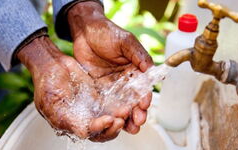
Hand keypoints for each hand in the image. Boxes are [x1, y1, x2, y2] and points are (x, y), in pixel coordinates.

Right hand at [17, 36, 129, 141]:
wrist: (51, 65)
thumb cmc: (46, 85)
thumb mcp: (52, 103)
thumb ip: (67, 119)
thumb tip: (84, 133)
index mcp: (73, 125)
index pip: (91, 133)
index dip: (101, 129)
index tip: (108, 120)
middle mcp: (85, 119)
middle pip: (104, 130)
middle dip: (114, 127)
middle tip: (121, 119)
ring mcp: (93, 108)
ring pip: (111, 118)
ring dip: (120, 117)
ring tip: (126, 110)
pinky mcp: (100, 96)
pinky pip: (112, 102)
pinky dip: (119, 104)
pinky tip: (126, 101)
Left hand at [67, 1, 153, 133]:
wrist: (85, 32)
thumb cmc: (107, 33)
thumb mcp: (126, 42)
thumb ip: (139, 56)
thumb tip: (153, 70)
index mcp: (136, 69)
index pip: (143, 86)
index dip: (145, 97)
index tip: (144, 105)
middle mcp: (126, 80)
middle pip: (134, 100)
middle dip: (137, 112)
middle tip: (138, 122)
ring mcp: (112, 86)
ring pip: (121, 105)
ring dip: (126, 117)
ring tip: (129, 128)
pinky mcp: (99, 89)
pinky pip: (105, 103)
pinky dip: (110, 113)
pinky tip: (112, 121)